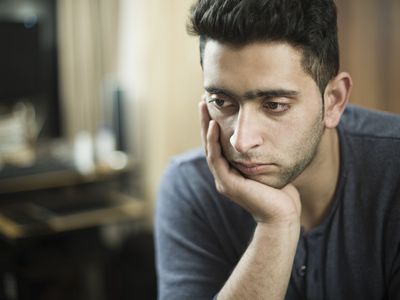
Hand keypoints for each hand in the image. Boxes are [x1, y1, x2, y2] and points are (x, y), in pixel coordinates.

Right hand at [199, 100, 300, 225]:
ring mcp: (223, 179)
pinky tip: (214, 124)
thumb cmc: (279, 191)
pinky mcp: (227, 184)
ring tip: (204, 105)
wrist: (282, 214)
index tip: (215, 103)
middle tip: (203, 99)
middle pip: (209, 142)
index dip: (214, 123)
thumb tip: (265, 135)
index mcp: (230, 169)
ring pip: (209, 148)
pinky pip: (216, 158)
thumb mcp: (268, 165)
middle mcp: (223, 174)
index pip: (218, 142)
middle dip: (205, 120)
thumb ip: (261, 153)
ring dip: (205, 126)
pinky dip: (213, 141)